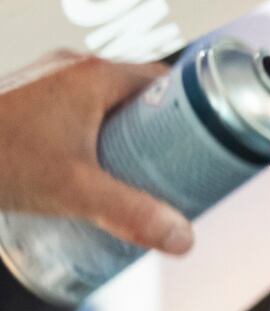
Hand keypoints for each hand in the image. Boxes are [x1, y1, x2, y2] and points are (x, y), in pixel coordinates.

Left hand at [0, 54, 194, 251]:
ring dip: (122, 141)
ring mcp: (42, 84)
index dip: (192, 112)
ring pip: (102, 109)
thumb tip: (182, 239)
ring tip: (134, 181)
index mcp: (93, 76)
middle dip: (159, 137)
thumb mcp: (72, 190)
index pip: (164, 81)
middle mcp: (69, 71)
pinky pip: (72, 116)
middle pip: (136, 99)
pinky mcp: (22, 104)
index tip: (206, 143)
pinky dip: (90, 140)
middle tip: (174, 174)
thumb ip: (132, 215)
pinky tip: (87, 174)